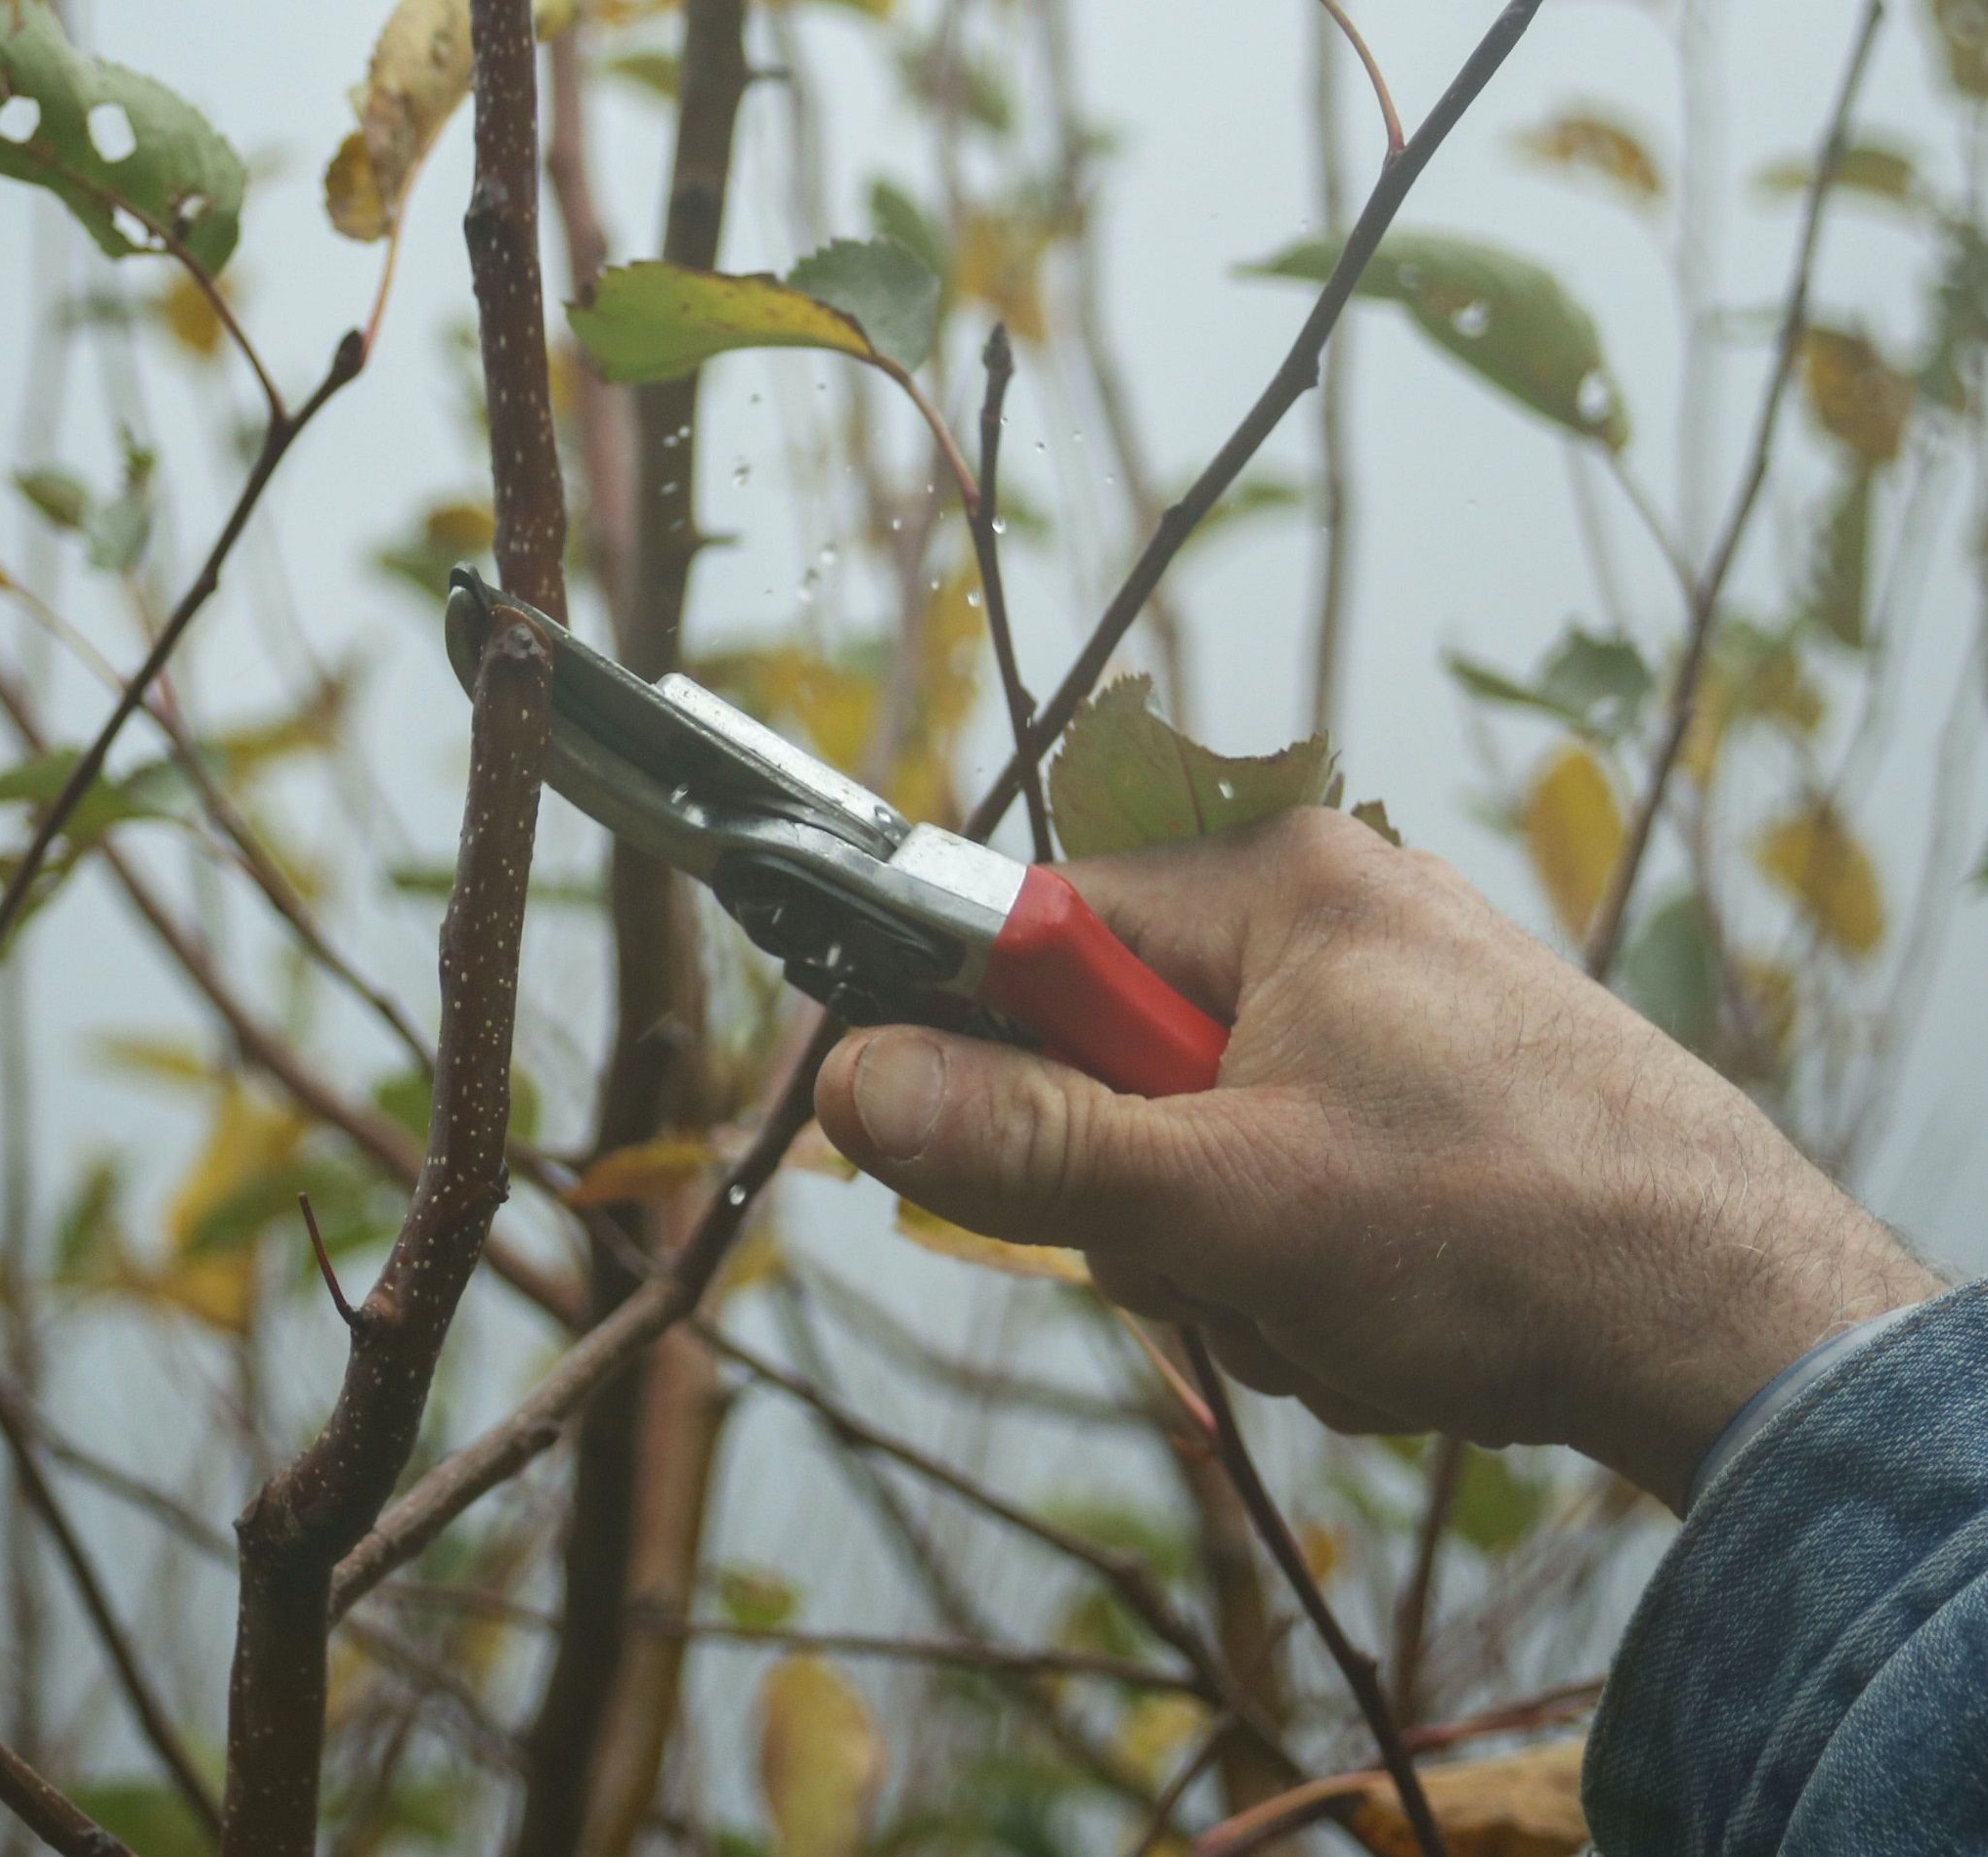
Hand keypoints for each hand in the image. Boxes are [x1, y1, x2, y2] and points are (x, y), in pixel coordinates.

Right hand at [814, 808, 1941, 1509]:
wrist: (1742, 1330)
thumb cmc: (1509, 1232)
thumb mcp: (1231, 1200)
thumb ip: (1030, 1145)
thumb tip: (851, 1084)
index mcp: (1277, 885)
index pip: (1038, 929)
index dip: (979, 1046)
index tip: (946, 1139)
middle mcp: (1327, 926)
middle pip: (1111, 1062)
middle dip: (1148, 1203)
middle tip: (1229, 1259)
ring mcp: (1380, 1022)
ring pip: (1191, 1154)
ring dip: (1229, 1265)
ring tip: (1334, 1305)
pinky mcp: (1419, 1109)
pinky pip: (1278, 1193)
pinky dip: (1302, 1281)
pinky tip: (1385, 1320)